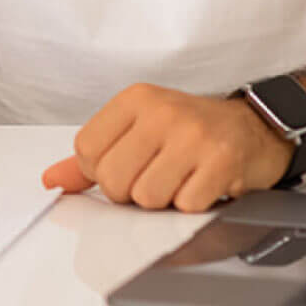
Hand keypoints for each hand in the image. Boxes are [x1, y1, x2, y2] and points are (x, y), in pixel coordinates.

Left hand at [40, 83, 291, 212]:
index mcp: (134, 100)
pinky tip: (201, 185)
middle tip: (154, 178)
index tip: (125, 166)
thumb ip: (90, 158)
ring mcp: (192, 135)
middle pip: (113, 179)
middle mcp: (161, 112)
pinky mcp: (221, 160)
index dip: (101, 172)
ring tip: (179, 180)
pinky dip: (192, 205)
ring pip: (147, 197)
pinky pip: (185, 205)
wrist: (254, 127)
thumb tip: (51, 180)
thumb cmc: (190, 130)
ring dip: (163, 201)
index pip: (87, 150)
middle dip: (130, 192)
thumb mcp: (137, 130)